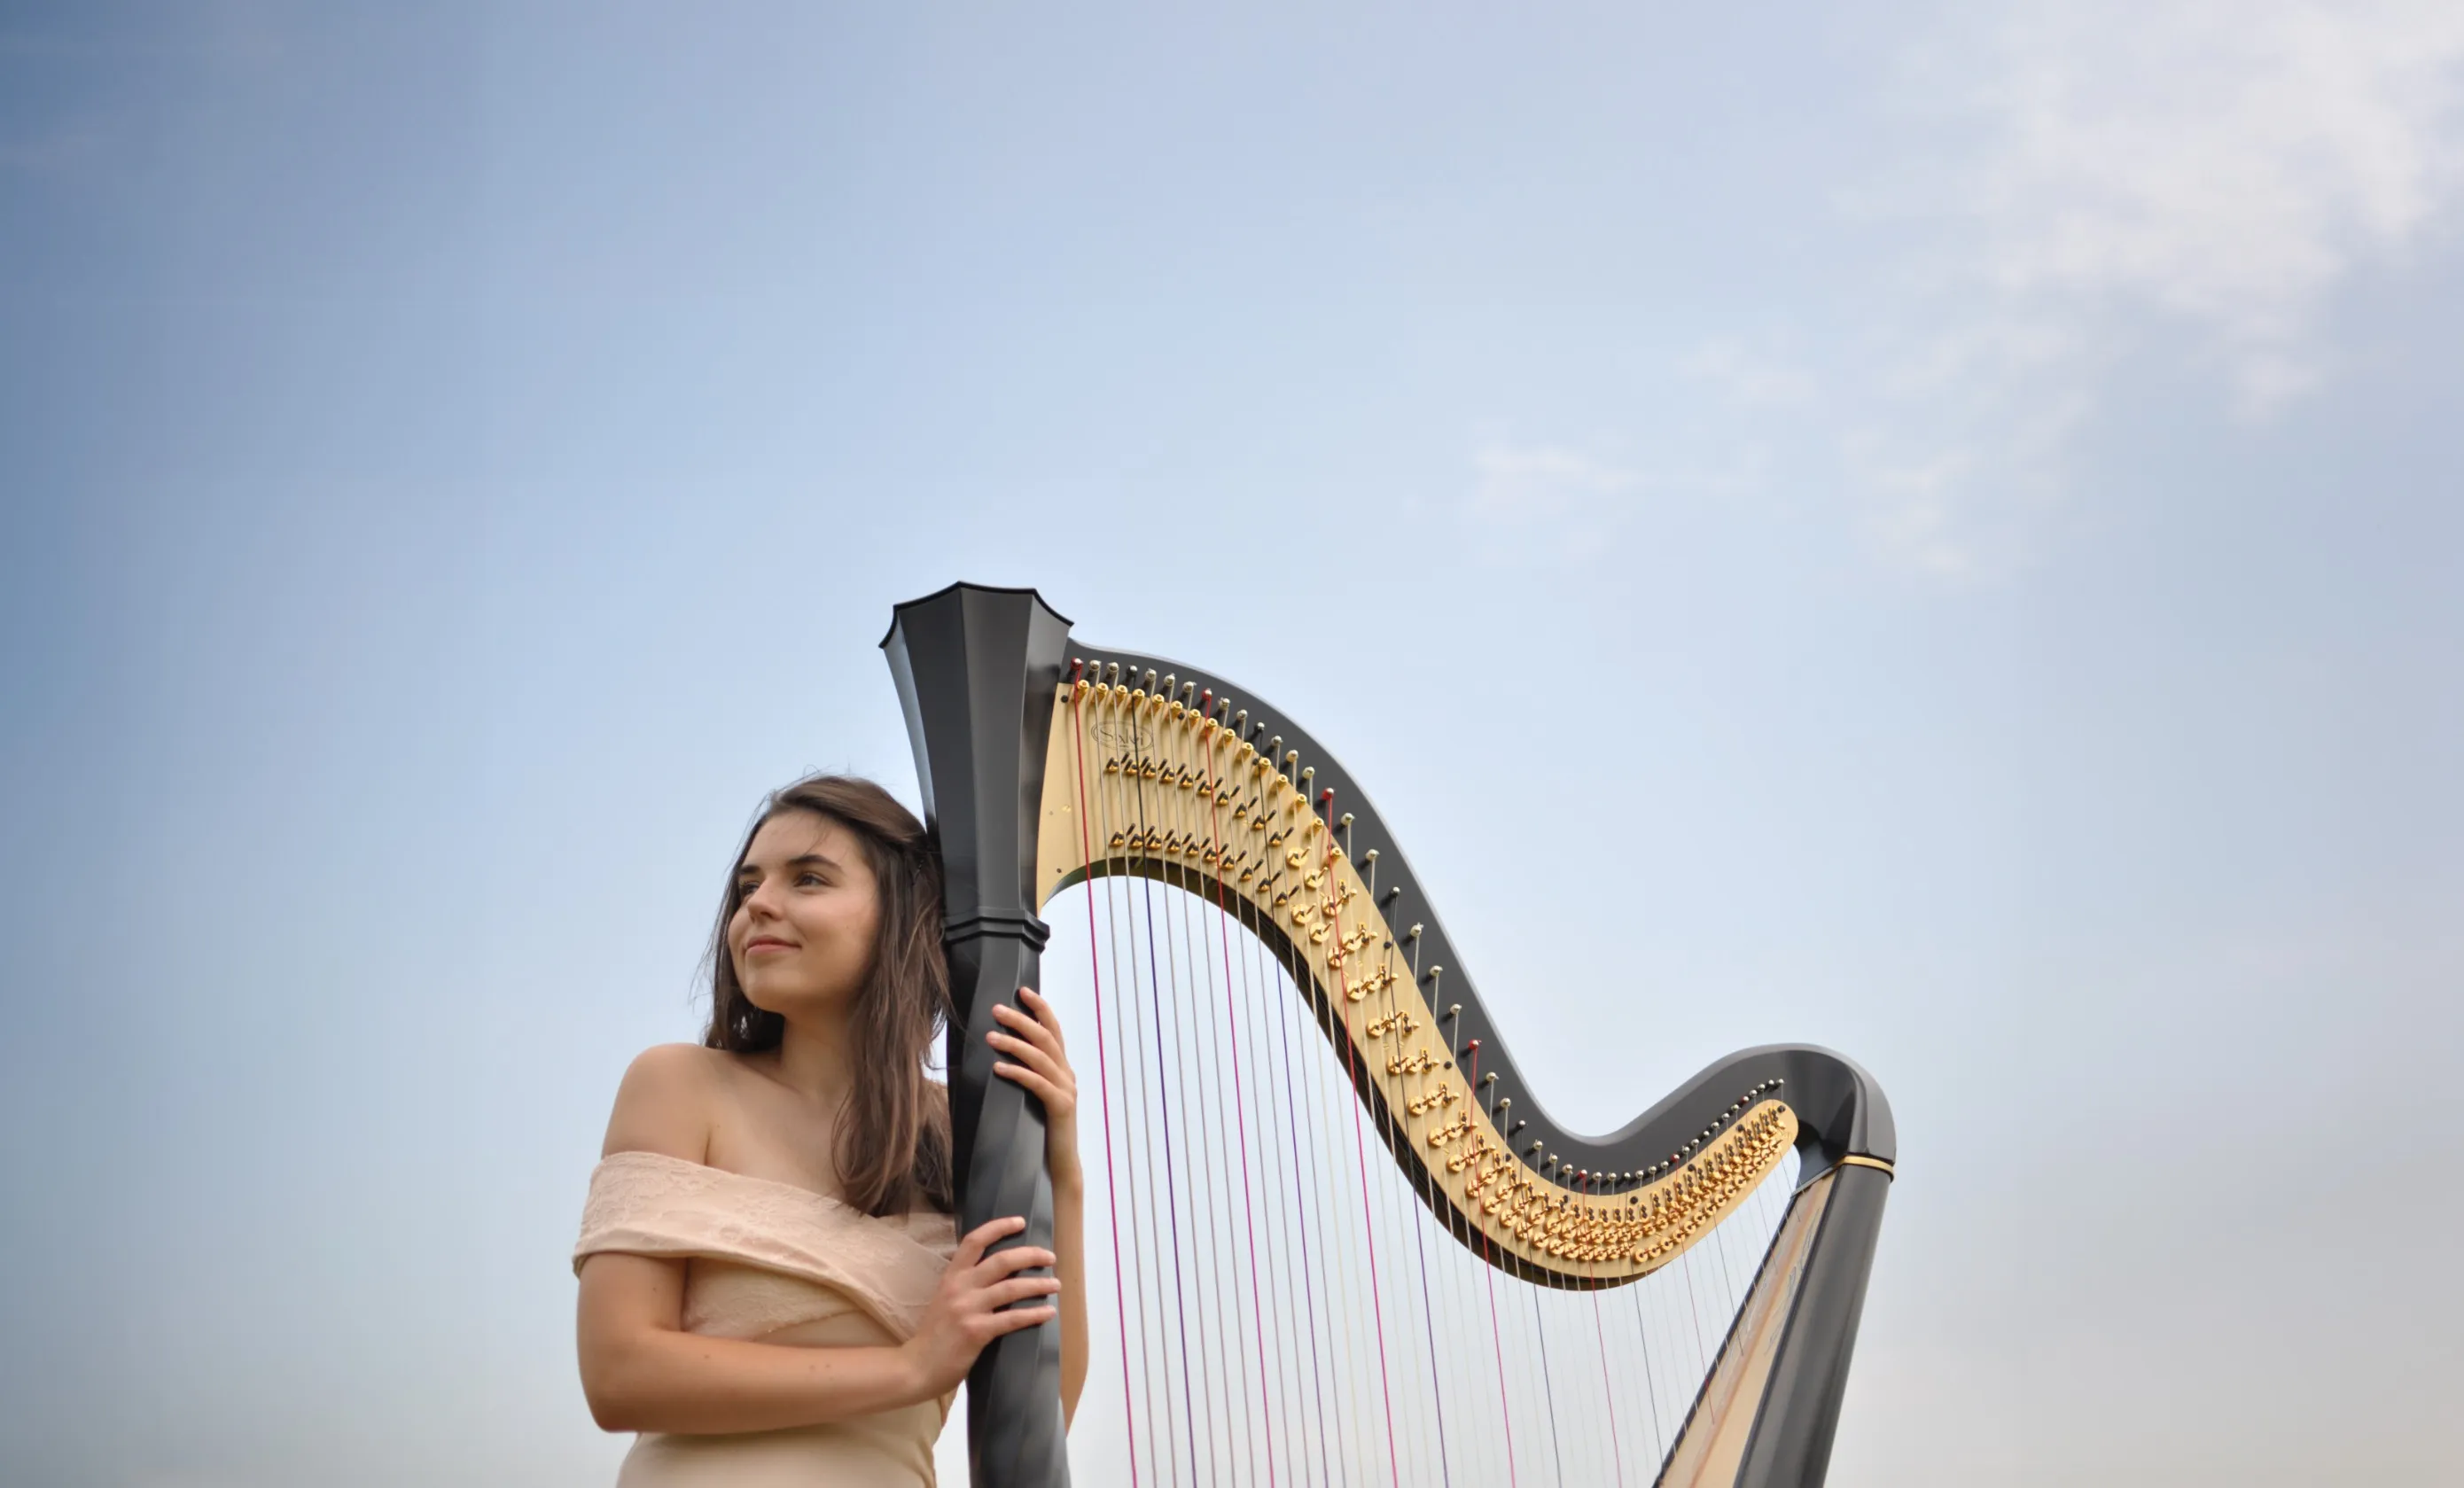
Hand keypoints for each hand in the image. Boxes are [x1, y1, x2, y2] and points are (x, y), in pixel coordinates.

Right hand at [902, 1216, 1059, 1397]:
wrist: (916, 1367)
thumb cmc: (934, 1335)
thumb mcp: (944, 1299)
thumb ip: (965, 1285)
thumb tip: (997, 1274)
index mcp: (951, 1276)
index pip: (974, 1241)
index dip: (998, 1227)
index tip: (1020, 1221)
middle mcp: (960, 1287)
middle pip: (1002, 1260)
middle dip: (1031, 1255)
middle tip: (1051, 1257)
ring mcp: (968, 1309)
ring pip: (1012, 1288)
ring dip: (1039, 1285)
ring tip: (1056, 1285)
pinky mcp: (976, 1332)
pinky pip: (1012, 1319)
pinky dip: (1034, 1314)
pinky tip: (1049, 1313)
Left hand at [990, 987, 1081, 1188]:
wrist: (1061, 1164)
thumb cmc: (1041, 1130)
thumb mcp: (1035, 1096)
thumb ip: (1028, 1075)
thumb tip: (998, 1054)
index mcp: (1062, 1068)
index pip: (1053, 1030)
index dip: (1040, 1008)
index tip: (1022, 990)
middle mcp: (1067, 1074)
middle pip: (1046, 1037)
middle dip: (1021, 1020)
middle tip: (996, 1009)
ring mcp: (1067, 1089)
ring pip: (1041, 1057)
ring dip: (1014, 1044)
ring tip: (991, 1036)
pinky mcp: (1061, 1107)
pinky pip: (1037, 1084)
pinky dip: (1017, 1072)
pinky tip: (998, 1067)